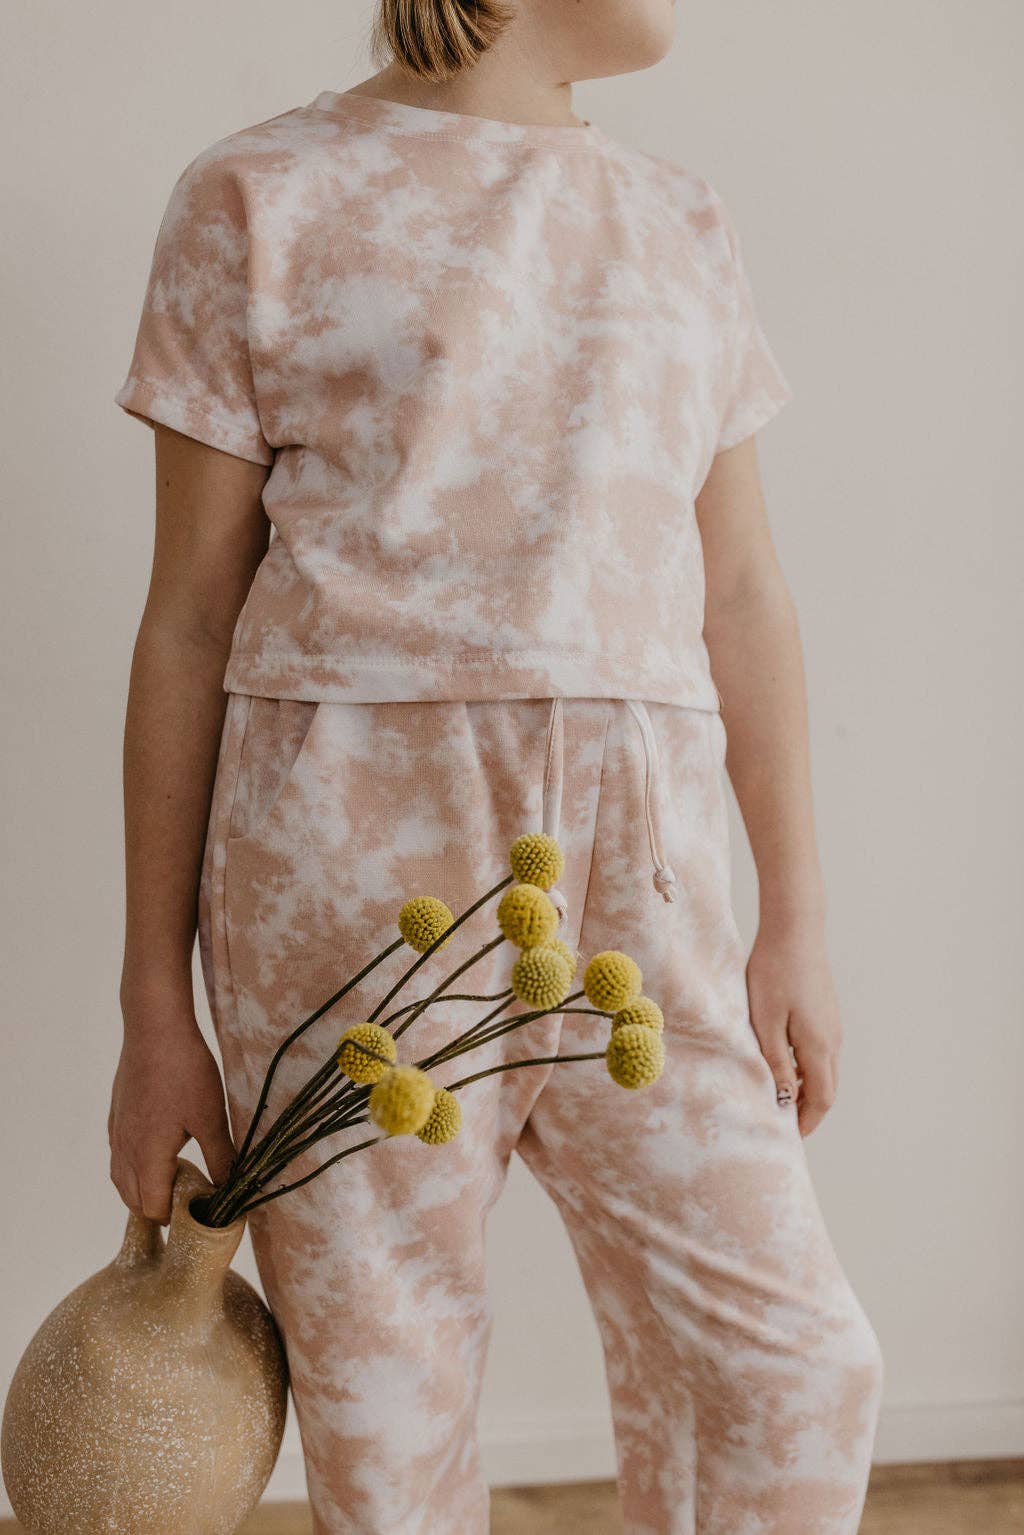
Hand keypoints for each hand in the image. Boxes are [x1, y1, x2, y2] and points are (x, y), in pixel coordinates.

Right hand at [108, 1008, 237, 1223]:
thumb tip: (231, 1189)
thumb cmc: (184, 1071)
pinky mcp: (117, 1114)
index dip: (173, 1220)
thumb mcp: (210, 1117)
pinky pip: (119, 1155)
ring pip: (121, 1177)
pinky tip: (153, 1155)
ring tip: (171, 1187)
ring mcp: (117, 1131)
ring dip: (141, 1190)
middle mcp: (125, 1149)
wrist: (155, 1028)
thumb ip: (221, 1157)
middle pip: (132, 1198)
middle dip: (156, 1209)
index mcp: (147, 1156)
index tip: (197, 1218)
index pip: (153, 1207)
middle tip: (187, 1205)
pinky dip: (132, 1168)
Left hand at [746, 920, 841, 1136]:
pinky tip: (783, 1063)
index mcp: (819, 1046)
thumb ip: (775, 1062)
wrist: (794, 929)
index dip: (807, 1121)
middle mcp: (833, 1040)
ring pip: (825, 1070)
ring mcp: (832, 1025)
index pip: (821, 1099)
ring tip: (778, 1097)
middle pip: (826, 1088)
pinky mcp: (826, 1013)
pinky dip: (806, 1068)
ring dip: (806, 1089)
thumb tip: (784, 1100)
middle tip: (780, 1123)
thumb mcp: (765, 1021)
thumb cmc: (774, 973)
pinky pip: (821, 1052)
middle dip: (807, 1110)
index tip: (787, 1136)